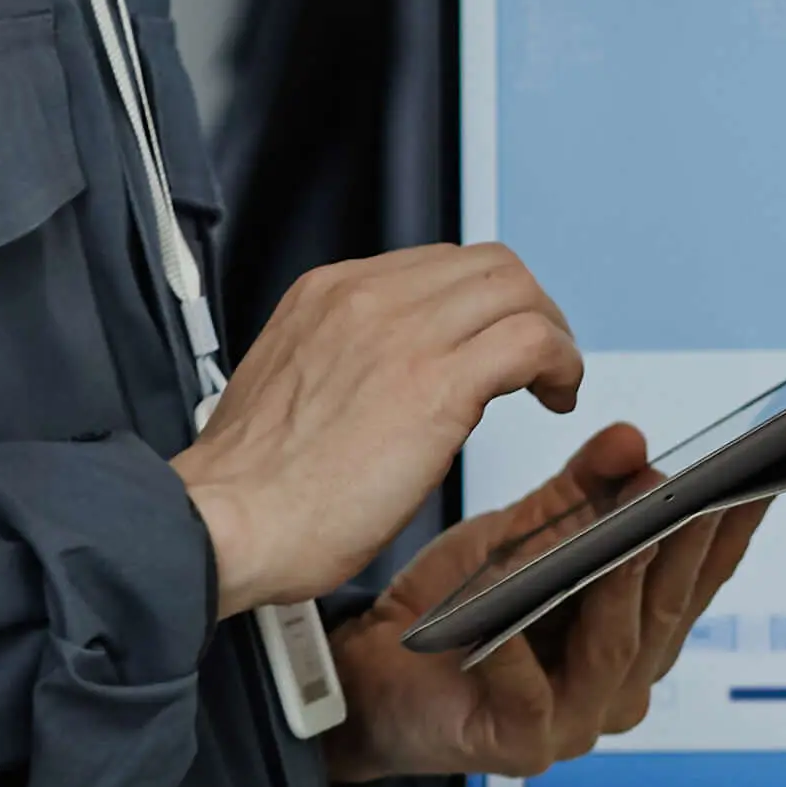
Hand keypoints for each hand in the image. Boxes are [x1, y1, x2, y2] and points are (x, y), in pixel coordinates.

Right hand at [174, 244, 579, 611]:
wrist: (224, 521)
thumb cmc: (250, 486)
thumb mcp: (293, 387)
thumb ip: (345, 363)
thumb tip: (392, 378)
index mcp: (328, 295)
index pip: (437, 264)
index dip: (482, 302)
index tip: (492, 340)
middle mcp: (367, 299)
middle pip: (488, 266)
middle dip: (529, 307)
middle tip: (539, 358)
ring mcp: (402, 334)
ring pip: (517, 292)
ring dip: (551, 335)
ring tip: (553, 382)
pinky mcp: (437, 382)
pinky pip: (531, 341)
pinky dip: (561, 364)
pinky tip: (556, 397)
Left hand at [325, 426, 766, 782]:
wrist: (371, 677)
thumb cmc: (452, 613)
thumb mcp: (518, 535)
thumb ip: (577, 492)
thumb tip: (630, 440)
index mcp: (635, 635)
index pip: (697, 579)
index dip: (728, 530)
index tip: (752, 478)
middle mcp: (620, 685)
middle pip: (664, 610)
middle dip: (680, 547)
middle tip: (685, 493)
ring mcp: (577, 721)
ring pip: (615, 648)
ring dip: (621, 589)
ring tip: (624, 538)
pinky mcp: (522, 745)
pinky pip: (531, 693)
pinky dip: (521, 656)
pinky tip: (511, 624)